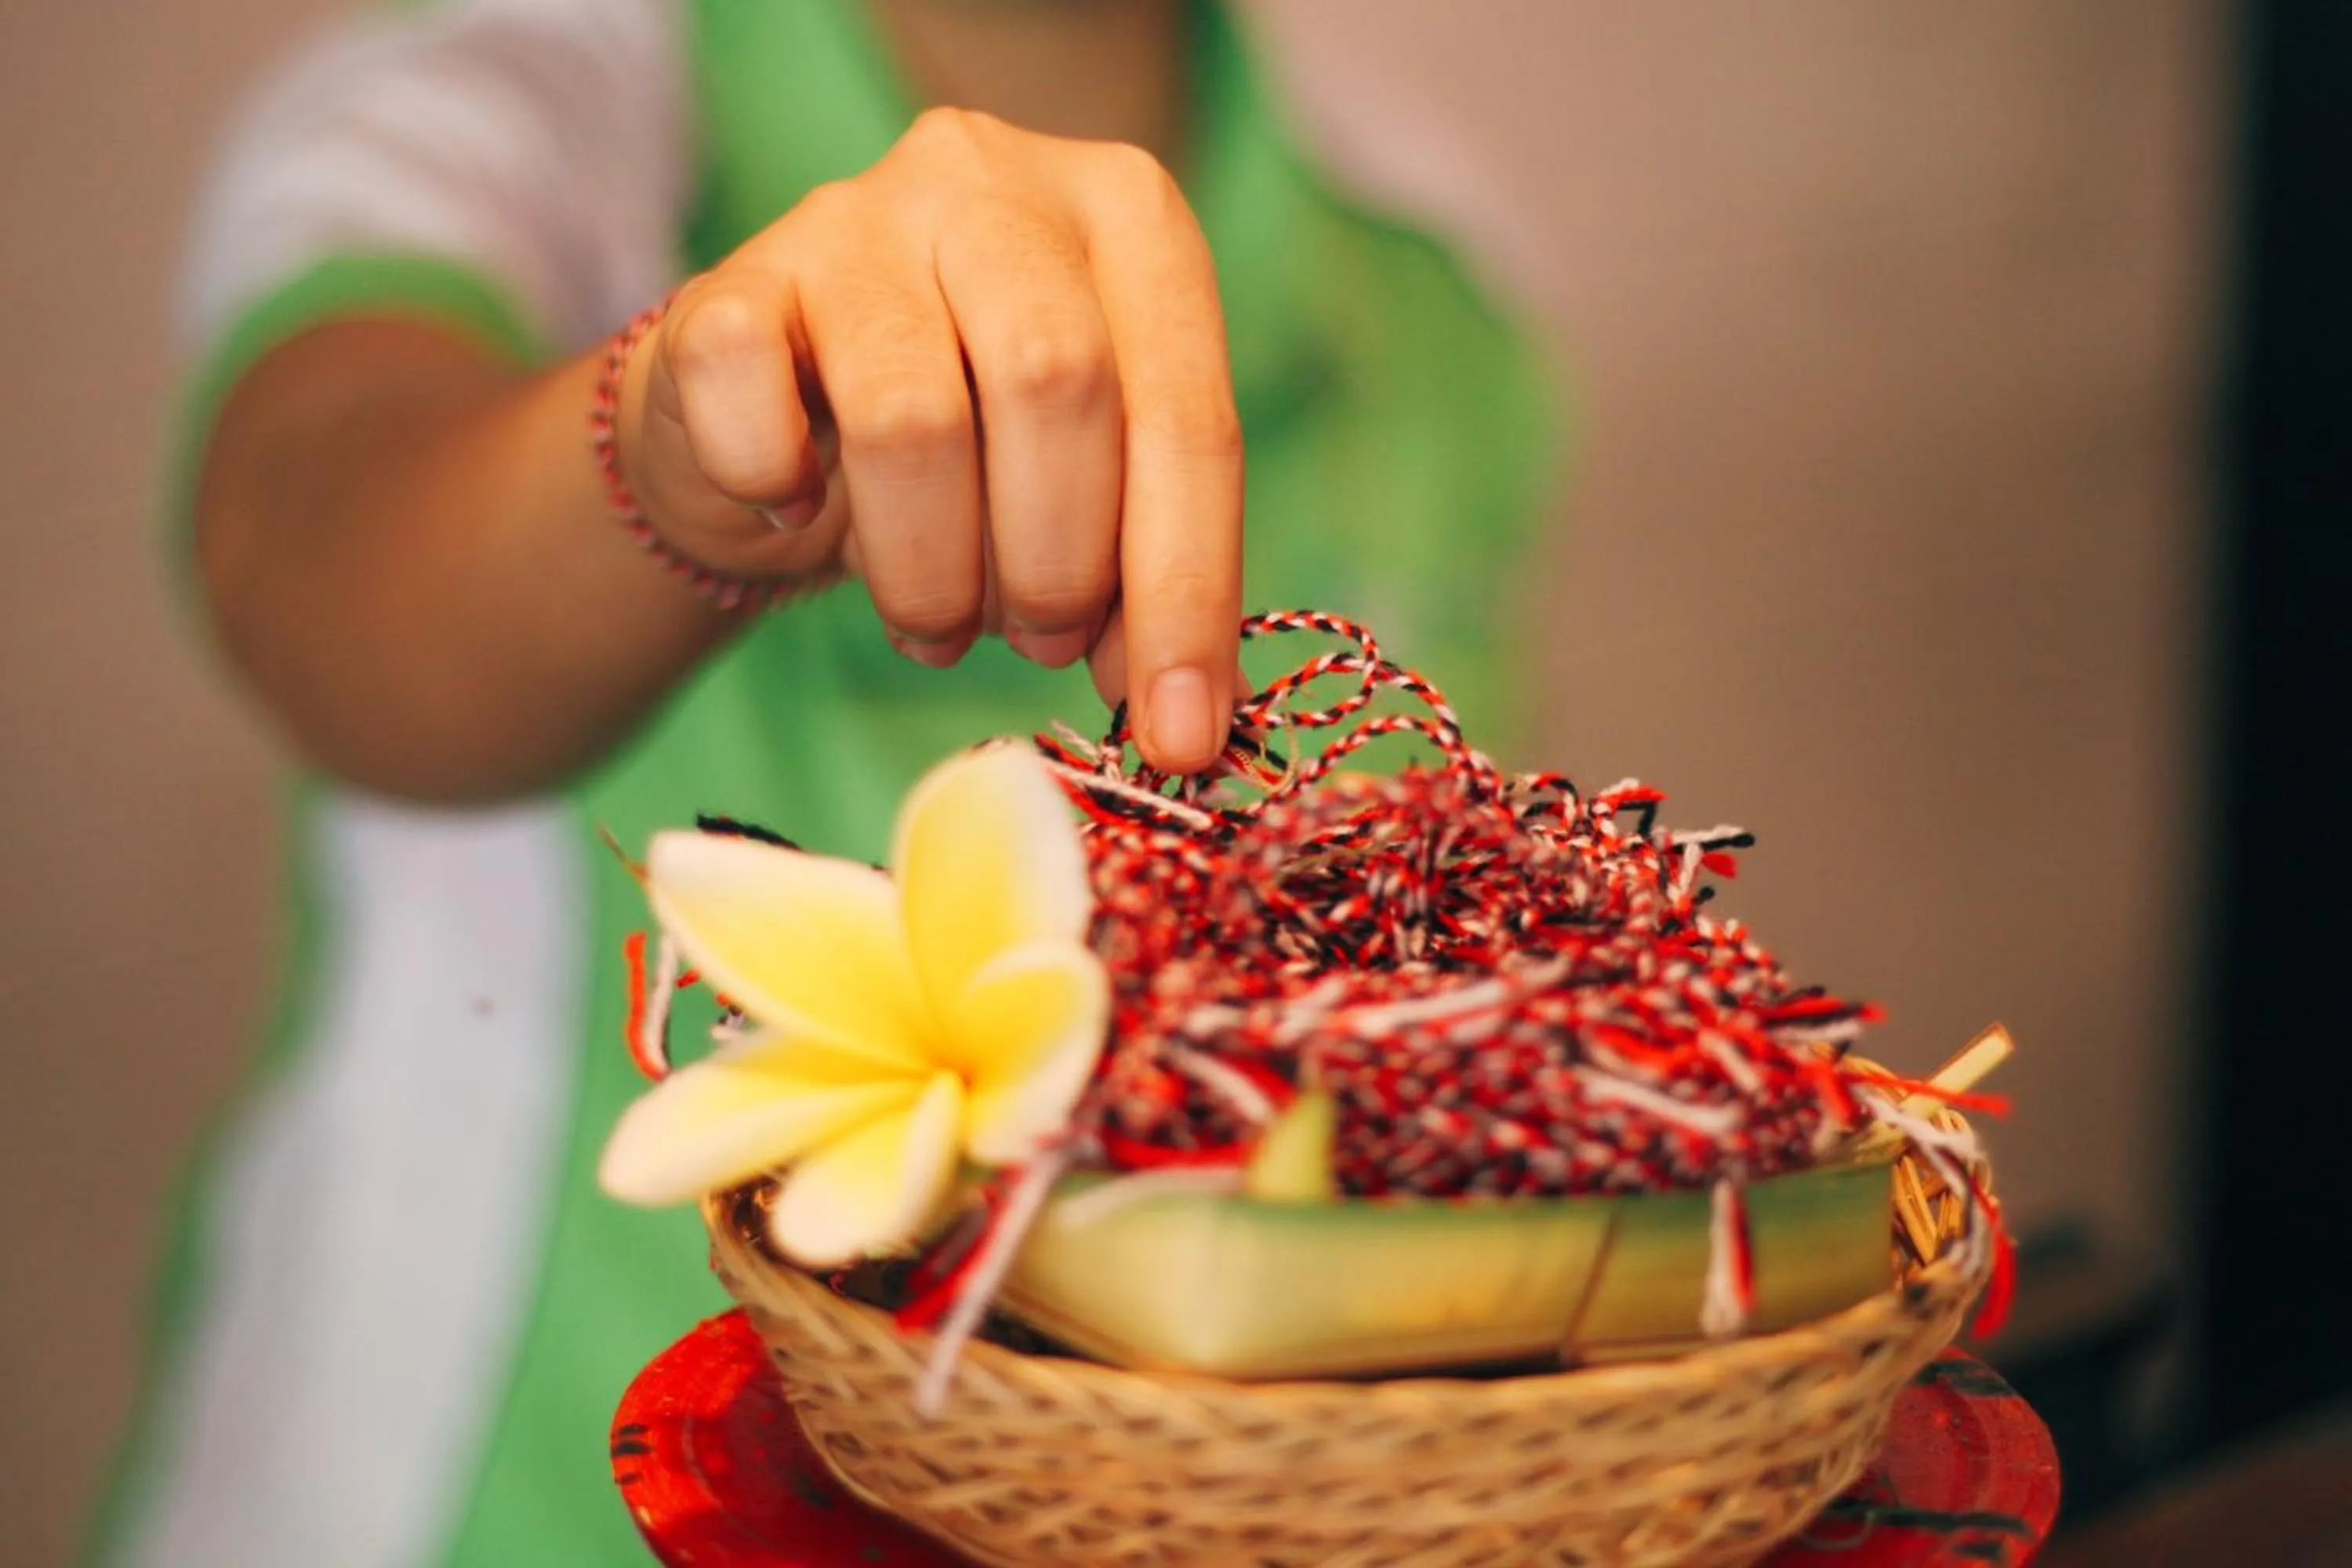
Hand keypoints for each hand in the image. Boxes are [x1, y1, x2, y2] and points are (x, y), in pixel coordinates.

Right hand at [615, 108, 1243, 772]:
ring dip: (932, 569)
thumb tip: (1192, 716)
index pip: (1188, 416)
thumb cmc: (970, 453)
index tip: (1180, 735)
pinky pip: (751, 391)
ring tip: (934, 620)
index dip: (1188, 592)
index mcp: (1130, 219)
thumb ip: (1147, 573)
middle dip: (1058, 566)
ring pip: (912, 415)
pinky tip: (796, 508)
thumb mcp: (1087, 492)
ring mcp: (854, 217)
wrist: (776, 416)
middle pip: (1060, 388)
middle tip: (1035, 641)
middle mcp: (997, 183)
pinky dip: (777, 485)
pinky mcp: (730, 280)